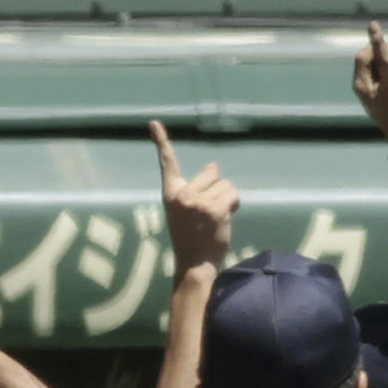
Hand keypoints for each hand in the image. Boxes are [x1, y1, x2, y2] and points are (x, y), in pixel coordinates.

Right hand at [153, 118, 237, 271]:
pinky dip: (234, 205)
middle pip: (211, 172)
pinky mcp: (215, 209)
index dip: (161, 141)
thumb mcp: (184, 210)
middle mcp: (182, 194)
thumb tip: (213, 165)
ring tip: (215, 219)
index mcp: (170, 194)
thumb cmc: (191, 237)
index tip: (153, 122)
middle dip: (216, 188)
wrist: (194, 265)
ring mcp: (198, 202)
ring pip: (226, 184)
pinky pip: (233, 194)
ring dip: (227, 199)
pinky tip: (224, 220)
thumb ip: (196, 188)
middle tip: (207, 214)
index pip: (167, 163)